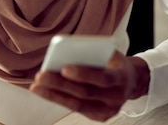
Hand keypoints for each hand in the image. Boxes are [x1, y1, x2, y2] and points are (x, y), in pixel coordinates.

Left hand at [29, 51, 149, 121]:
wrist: (131, 81)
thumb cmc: (113, 63)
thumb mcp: (109, 53)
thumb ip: (93, 53)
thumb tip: (65, 52)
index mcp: (121, 78)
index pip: (102, 78)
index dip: (83, 74)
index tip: (64, 68)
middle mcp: (116, 97)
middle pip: (85, 93)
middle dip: (60, 85)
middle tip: (40, 76)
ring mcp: (108, 110)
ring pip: (77, 104)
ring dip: (54, 96)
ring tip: (36, 87)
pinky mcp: (100, 117)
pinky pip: (77, 109)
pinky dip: (59, 100)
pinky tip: (45, 92)